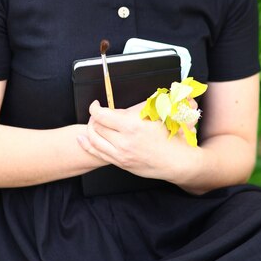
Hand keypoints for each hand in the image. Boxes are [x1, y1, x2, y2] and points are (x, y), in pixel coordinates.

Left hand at [77, 100, 196, 181]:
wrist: (178, 161)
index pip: (102, 115)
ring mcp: (122, 154)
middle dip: (93, 117)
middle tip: (97, 113)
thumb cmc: (170, 135)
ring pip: (94, 140)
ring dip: (90, 129)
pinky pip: (98, 153)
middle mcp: (124, 141)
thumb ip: (141, 104)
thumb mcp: (158, 113)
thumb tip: (132, 97)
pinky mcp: (121, 163)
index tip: (96, 104)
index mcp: (132, 125)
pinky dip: (87, 145)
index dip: (95, 107)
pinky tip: (83, 139)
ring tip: (93, 124)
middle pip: (96, 126)